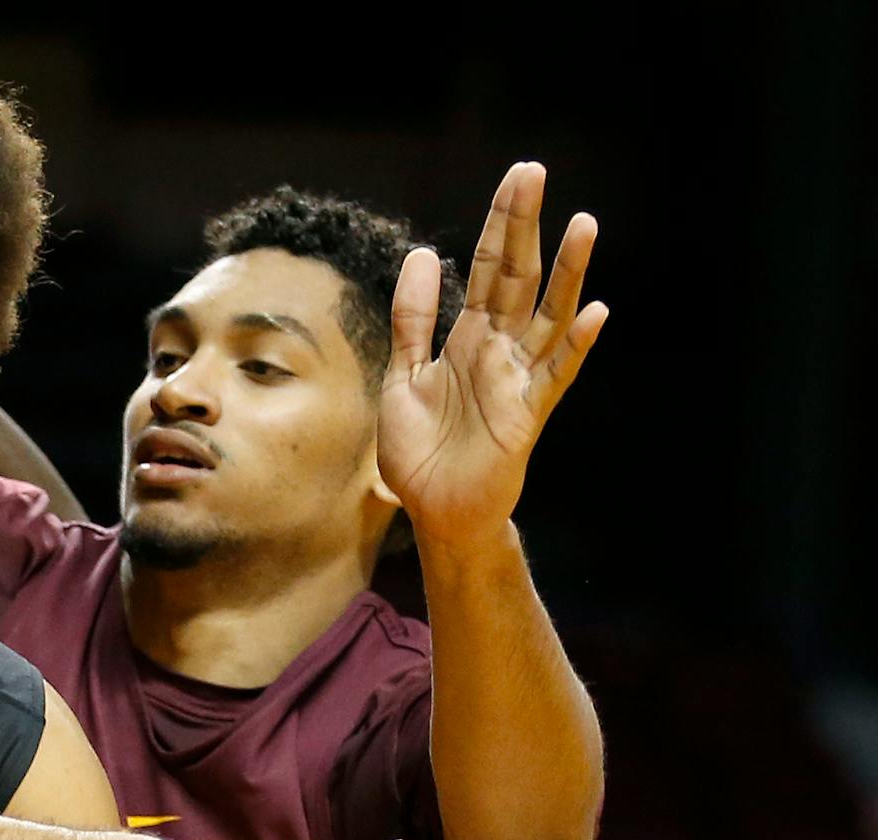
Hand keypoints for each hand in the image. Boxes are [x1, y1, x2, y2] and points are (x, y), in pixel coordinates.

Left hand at [376, 162, 608, 551]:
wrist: (434, 511)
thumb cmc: (421, 449)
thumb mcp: (402, 374)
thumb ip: (412, 318)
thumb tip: (420, 253)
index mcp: (468, 337)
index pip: (487, 268)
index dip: (499, 224)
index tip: (516, 179)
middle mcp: (499, 349)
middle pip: (516, 276)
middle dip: (524, 226)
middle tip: (535, 172)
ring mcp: (518, 378)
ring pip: (548, 315)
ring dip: (568, 272)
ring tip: (585, 224)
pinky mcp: (528, 414)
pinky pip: (556, 375)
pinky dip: (574, 345)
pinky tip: (593, 312)